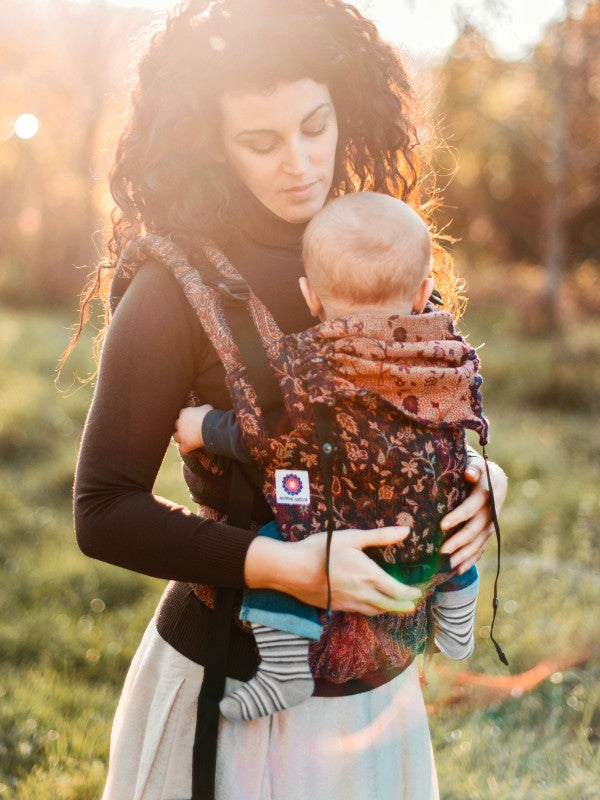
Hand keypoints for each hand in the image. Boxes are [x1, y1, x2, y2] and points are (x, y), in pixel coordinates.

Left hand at [173, 404, 212, 454]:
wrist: (210, 426)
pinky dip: (185, 449)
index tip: (192, 419)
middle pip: (177, 425)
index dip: (187, 417)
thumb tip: (203, 410)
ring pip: (176, 437)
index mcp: (185, 413)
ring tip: (187, 439)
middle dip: (182, 427)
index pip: (183, 414)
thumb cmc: (209, 415)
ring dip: (181, 438)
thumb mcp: (206, 408)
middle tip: (190, 429)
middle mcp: (180, 423)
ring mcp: (181, 434)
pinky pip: (182, 449)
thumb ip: (201, 409)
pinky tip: (189, 449)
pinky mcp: (185, 444)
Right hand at [246, 526, 422, 615]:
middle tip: (413, 604)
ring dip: (389, 609)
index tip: (419, 591)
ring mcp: (350, 603)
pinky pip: (361, 612)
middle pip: (391, 606)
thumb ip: (381, 536)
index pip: (398, 591)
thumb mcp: (352, 537)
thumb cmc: (322, 550)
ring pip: (376, 611)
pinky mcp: (337, 607)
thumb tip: (405, 531)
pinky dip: (372, 610)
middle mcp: (363, 594)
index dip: (411, 593)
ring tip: (397, 605)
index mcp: (370, 576)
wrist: (292, 570)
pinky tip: (371, 604)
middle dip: (405, 605)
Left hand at [439, 456, 507, 573]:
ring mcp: (493, 524)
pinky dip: (471, 559)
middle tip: (442, 550)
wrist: (495, 480)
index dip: (459, 516)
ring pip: (480, 542)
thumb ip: (474, 468)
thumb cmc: (478, 470)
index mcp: (489, 492)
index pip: (473, 506)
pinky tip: (459, 569)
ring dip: (465, 554)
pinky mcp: (490, 532)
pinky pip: (482, 548)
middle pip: (476, 528)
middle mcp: (494, 510)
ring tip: (450, 564)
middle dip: (459, 540)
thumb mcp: (478, 465)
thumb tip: (469, 473)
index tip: (442, 525)